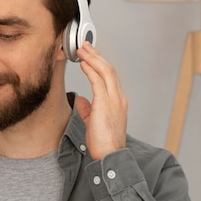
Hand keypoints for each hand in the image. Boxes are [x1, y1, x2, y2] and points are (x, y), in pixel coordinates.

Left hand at [75, 42, 126, 159]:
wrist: (109, 155)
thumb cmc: (103, 143)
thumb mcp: (93, 123)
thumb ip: (88, 110)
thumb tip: (82, 100)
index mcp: (118, 102)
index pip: (110, 78)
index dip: (100, 64)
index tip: (90, 56)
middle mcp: (118, 98)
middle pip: (109, 70)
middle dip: (96, 56)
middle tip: (85, 46)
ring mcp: (114, 100)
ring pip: (105, 71)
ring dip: (92, 58)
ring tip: (82, 49)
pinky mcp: (105, 103)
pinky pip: (98, 81)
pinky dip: (90, 69)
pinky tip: (83, 63)